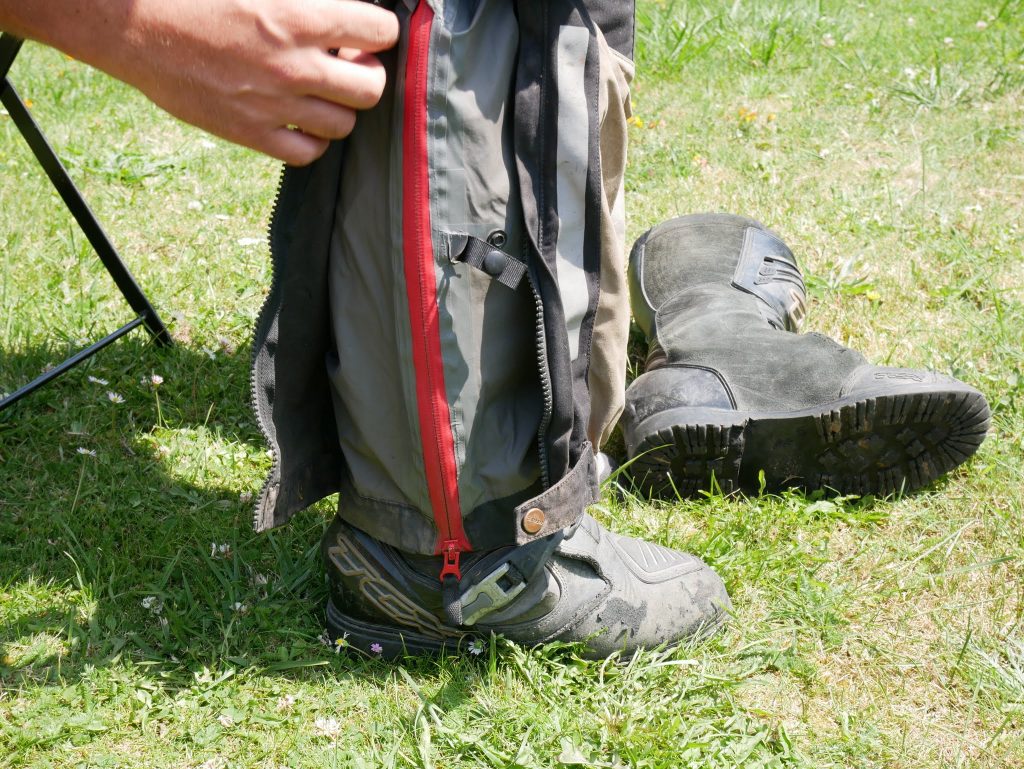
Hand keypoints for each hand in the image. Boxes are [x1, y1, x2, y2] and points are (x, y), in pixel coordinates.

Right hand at [1, 0, 398, 164]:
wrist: (136, 26)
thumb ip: (309, 1)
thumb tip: (345, 9)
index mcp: (298, 15)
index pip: (379, 30)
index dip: (379, 31)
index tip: (365, 32)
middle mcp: (294, 64)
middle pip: (371, 88)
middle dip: (366, 74)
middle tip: (346, 65)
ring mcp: (274, 105)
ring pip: (345, 124)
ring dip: (340, 108)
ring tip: (320, 92)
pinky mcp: (251, 134)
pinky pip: (309, 153)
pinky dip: (313, 140)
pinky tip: (299, 119)